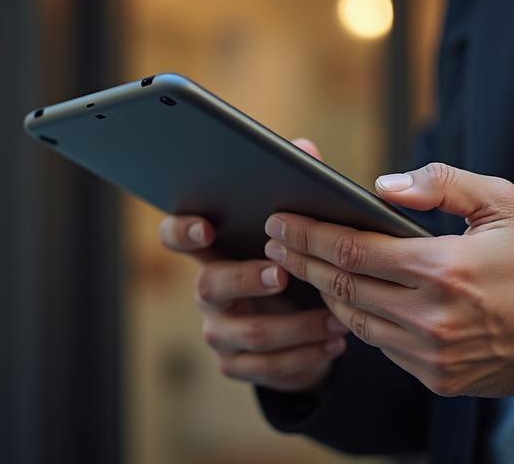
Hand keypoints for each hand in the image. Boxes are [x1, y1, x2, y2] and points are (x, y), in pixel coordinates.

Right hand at [158, 138, 347, 391]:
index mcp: (216, 251)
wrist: (305, 334)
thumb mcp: (298, 233)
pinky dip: (305, 355)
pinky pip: (265, 365)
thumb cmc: (297, 268)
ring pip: (248, 331)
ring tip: (336, 317)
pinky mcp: (237, 364)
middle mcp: (210, 291)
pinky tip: (334, 342)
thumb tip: (304, 147)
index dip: (182, 230)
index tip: (204, 224)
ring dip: (297, 324)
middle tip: (282, 274)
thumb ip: (297, 189)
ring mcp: (219, 330)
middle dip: (247, 278)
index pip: (177, 236)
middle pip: (210, 285)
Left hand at [262, 162, 513, 396]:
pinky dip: (360, 323)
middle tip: (276, 243)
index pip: (353, 251)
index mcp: (444, 268)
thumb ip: (442, 184)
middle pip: (343, 288)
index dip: (310, 235)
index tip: (281, 222)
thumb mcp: (502, 202)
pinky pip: (382, 348)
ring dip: (324, 294)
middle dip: (302, 262)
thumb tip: (383, 186)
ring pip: (356, 322)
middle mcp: (433, 317)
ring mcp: (434, 354)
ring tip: (304, 269)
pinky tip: (347, 301)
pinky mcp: (438, 378)